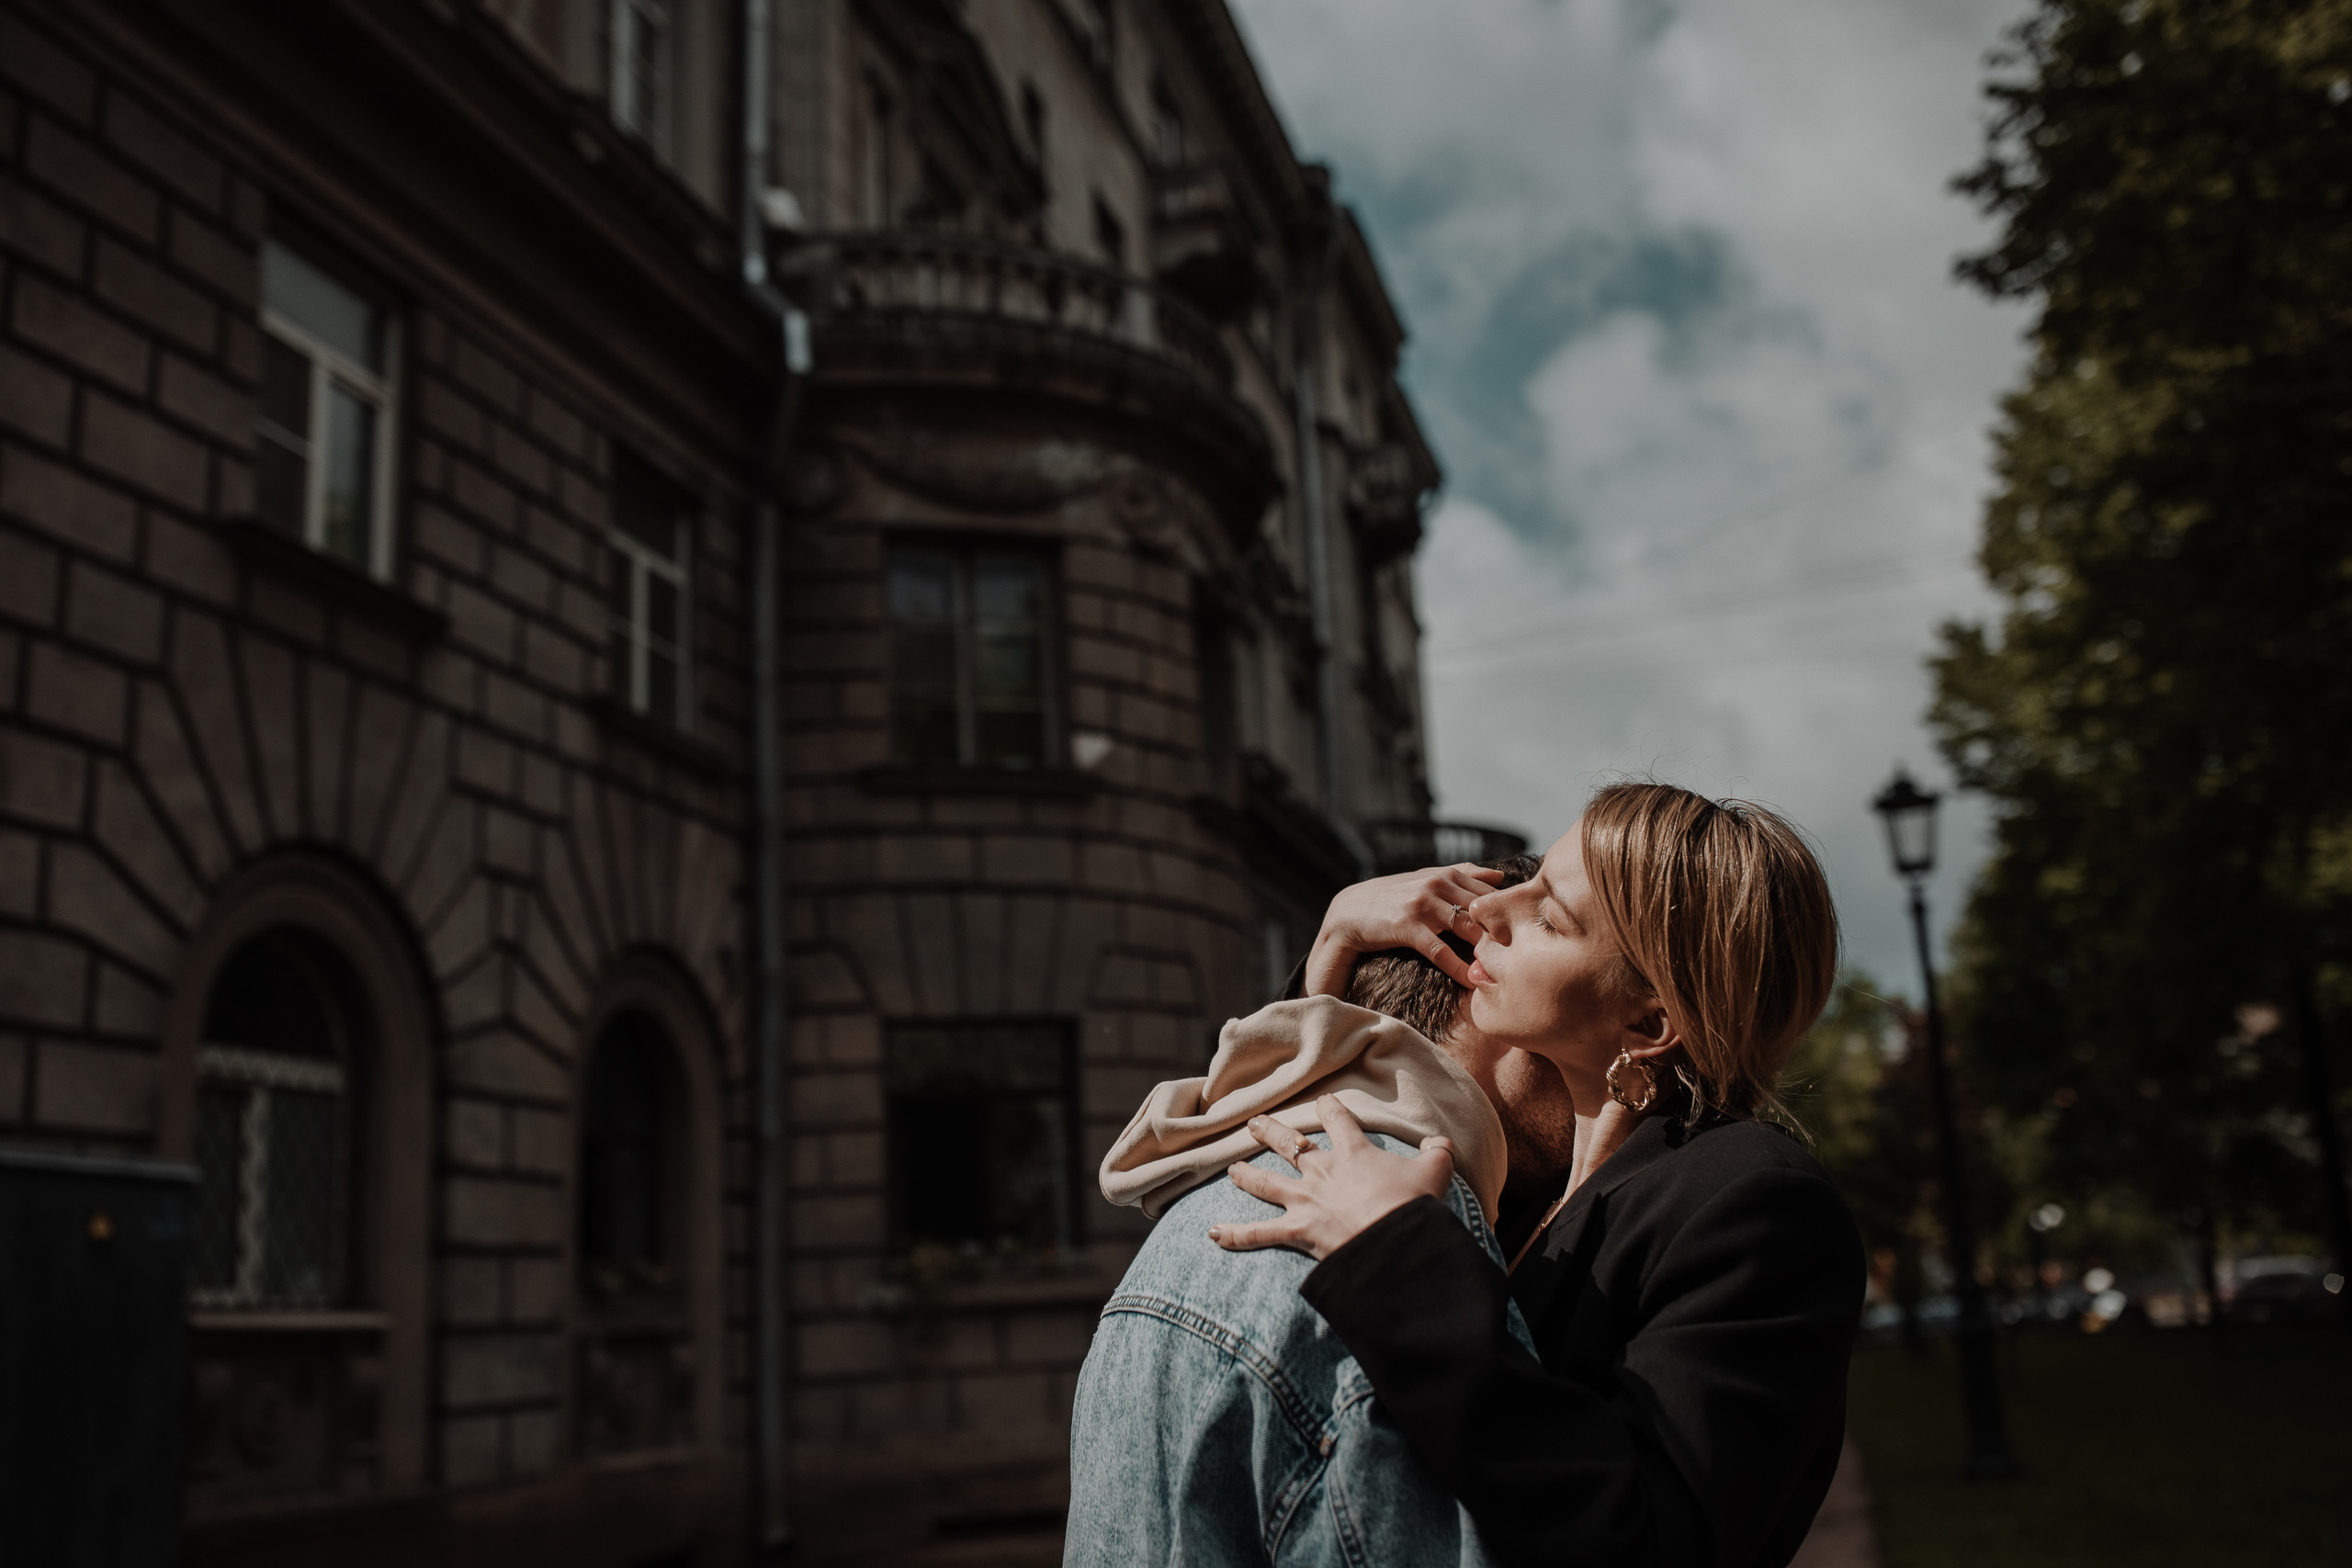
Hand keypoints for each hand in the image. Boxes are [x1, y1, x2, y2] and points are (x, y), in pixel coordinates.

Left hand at [1206, 1096, 1457, 1260]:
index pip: (1338, 1120)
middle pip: (1290, 1145)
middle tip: (1254, 1123)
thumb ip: (1438, 1152)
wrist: (1394, 1240)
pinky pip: (1258, 1234)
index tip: (1323, 1101)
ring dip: (1246, 1176)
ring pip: (1266, 1183)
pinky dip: (1235, 1235)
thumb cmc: (1413, 1205)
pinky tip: (1212, 1233)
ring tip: (1231, 1170)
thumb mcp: (1435, 1172)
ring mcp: (1306, 1201)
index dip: (1330, 1108)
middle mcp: (1323, 1172)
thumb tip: (1441, 1142)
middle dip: (1271, 1133)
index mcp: (1353, 1153)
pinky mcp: (1297, 1231)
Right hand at [1301, 862, 1505, 994]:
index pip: (1491, 893)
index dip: (1509, 913)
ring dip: (1485, 951)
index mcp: (1448, 875)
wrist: (1351, 912)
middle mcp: (1438, 885)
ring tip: (1503, 971)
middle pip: (1483, 910)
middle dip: (1503, 933)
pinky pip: (1440, 951)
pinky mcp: (1408, 926)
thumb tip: (1499, 874)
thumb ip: (1463, 874)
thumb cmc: (1394, 897)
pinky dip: (1458, 968)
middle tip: (1524, 956)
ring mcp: (1423, 904)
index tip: (1526, 933)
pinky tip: (1471, 981)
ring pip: (1466, 928)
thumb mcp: (1427, 879)